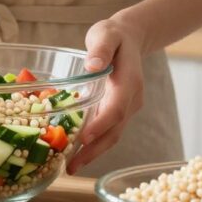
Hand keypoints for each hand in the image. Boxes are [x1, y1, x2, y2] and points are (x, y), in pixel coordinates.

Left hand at [67, 16, 146, 174]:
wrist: (131, 38)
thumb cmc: (114, 35)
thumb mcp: (106, 34)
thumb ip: (101, 48)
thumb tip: (94, 65)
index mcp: (129, 82)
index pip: (116, 108)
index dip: (101, 124)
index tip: (85, 138)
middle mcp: (131, 100)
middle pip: (114, 130)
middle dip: (94, 150)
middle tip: (72, 166)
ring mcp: (127, 108)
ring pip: (112, 135)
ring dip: (93, 153)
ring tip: (71, 168)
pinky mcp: (119, 111)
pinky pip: (108, 131)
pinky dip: (94, 144)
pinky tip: (76, 154)